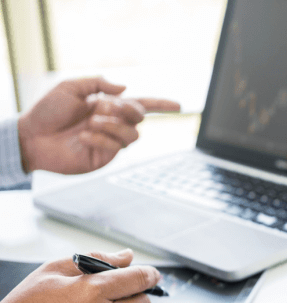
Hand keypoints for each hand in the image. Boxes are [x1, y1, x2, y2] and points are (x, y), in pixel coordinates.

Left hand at [18, 77, 180, 173]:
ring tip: (91, 123)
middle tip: (101, 108)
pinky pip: (115, 147)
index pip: (141, 105)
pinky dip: (100, 138)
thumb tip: (125, 89)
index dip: (161, 105)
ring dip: (113, 125)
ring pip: (133, 134)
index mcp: (108, 107)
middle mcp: (113, 124)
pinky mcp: (104, 157)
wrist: (31, 137)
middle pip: (140, 116)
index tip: (179, 106)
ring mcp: (110, 142)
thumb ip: (98, 84)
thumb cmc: (47, 112)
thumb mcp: (70, 87)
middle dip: (125, 109)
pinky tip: (83, 137)